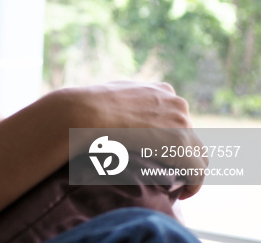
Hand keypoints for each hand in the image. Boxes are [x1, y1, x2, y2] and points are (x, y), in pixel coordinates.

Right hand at [60, 80, 204, 197]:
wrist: (86, 113)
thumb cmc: (90, 106)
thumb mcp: (112, 94)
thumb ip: (126, 101)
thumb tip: (117, 109)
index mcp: (162, 90)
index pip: (178, 118)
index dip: (171, 138)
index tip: (160, 153)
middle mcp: (176, 103)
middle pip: (191, 136)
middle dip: (181, 154)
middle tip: (167, 172)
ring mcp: (181, 123)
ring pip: (198, 153)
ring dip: (188, 170)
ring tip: (175, 186)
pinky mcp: (181, 145)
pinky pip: (197, 171)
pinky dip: (193, 184)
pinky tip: (181, 194)